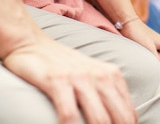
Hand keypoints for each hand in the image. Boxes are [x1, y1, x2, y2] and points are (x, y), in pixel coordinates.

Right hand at [3, 33, 137, 123]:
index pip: (129, 114)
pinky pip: (69, 115)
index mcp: (111, 75)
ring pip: (99, 119)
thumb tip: (121, 120)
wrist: (30, 42)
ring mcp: (79, 77)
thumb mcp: (91, 73)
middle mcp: (100, 75)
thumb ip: (105, 93)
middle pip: (118, 119)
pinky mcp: (58, 80)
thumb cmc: (61, 64)